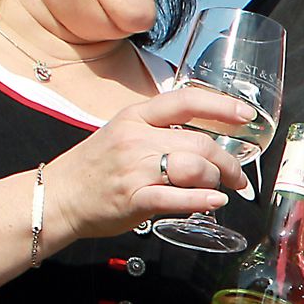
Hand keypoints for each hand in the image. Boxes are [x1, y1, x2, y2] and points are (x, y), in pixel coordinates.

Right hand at [45, 88, 252, 241]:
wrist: (57, 197)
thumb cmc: (95, 168)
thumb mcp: (122, 134)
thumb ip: (158, 131)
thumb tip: (203, 141)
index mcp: (135, 117)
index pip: (186, 101)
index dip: (222, 107)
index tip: (247, 116)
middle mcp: (136, 139)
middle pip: (200, 142)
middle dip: (228, 161)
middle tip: (237, 176)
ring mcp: (134, 169)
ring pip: (195, 168)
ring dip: (216, 180)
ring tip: (217, 190)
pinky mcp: (134, 198)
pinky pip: (178, 197)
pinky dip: (202, 200)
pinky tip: (214, 202)